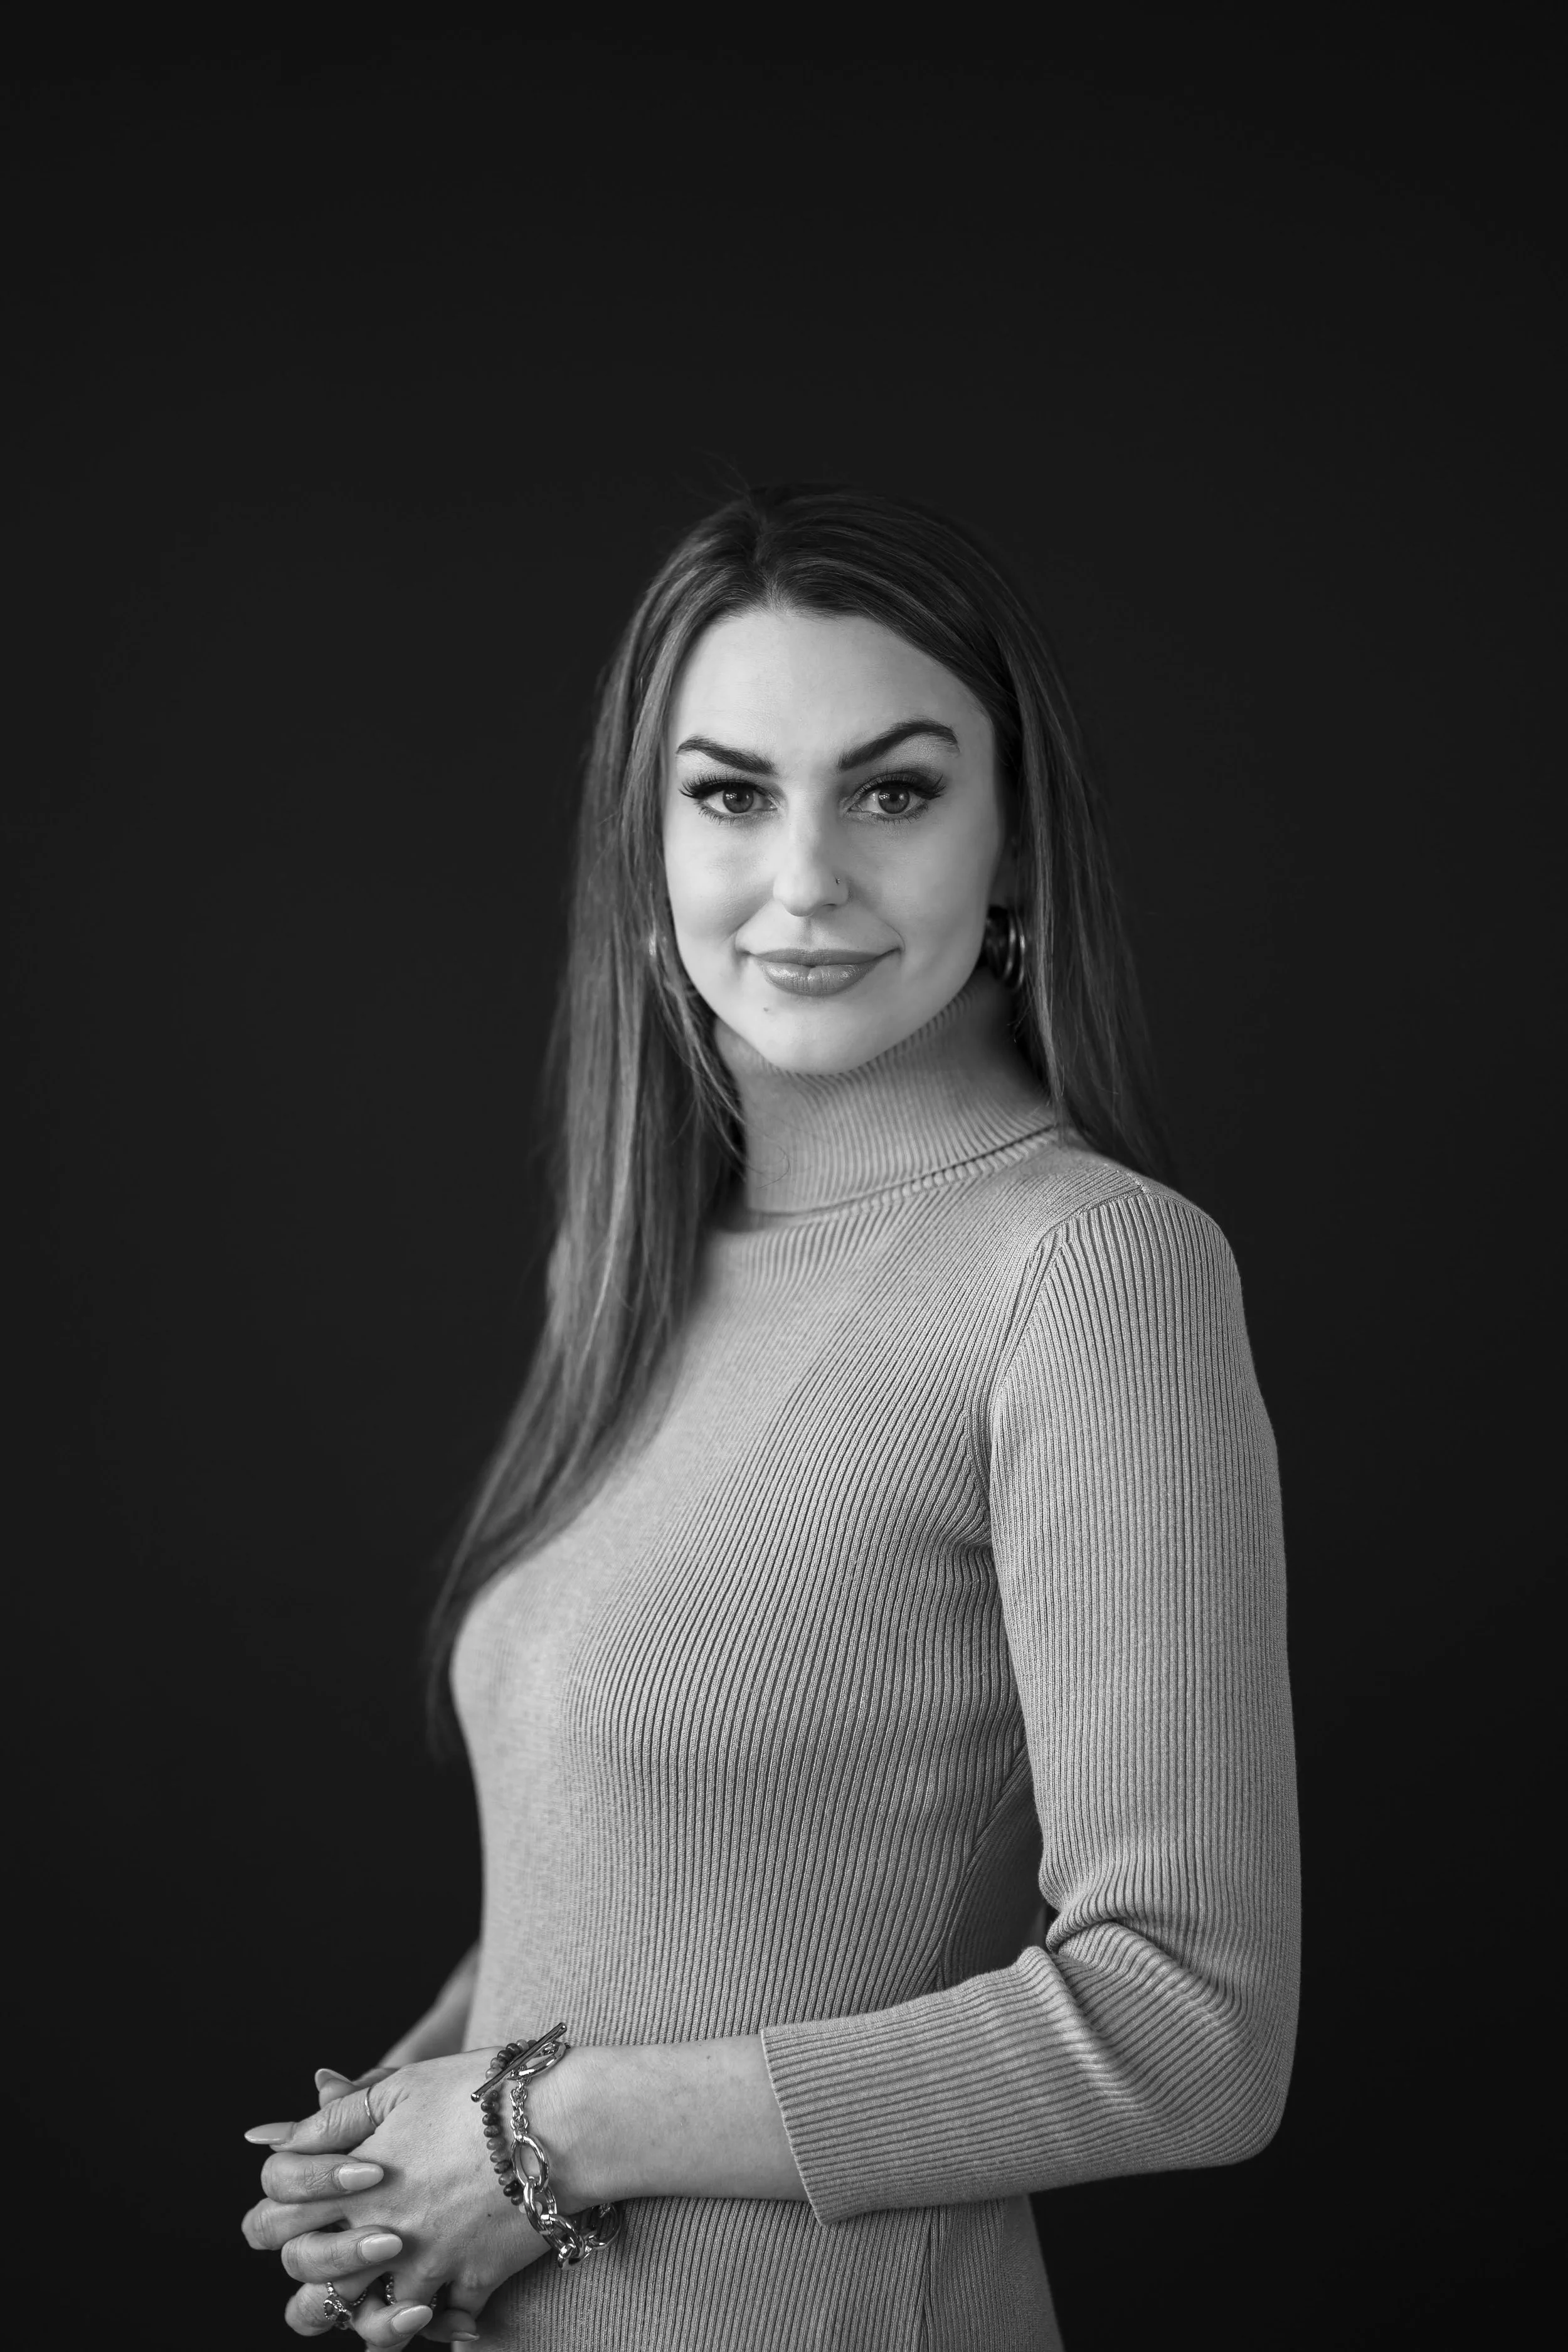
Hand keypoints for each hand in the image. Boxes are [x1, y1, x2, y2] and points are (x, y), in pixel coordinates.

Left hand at [243, 2053, 552, 2340]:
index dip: (285, 2196)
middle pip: (305, 2278)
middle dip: (312, 2267)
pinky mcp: (472, 2283)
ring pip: (367, 2324)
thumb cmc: (484, 2092)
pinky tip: (442, 2304)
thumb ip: (337, 2115)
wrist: (561, 2121)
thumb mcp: (404, 2086)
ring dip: (366, 2313)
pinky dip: (439, 2323)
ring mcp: (427, 2265)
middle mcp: (381, 2232)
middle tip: (340, 2245)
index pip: (274, 2206)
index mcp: (354, 2181)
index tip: (322, 2183)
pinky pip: (441, 2327)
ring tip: (380, 2290)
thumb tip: (269, 2135)